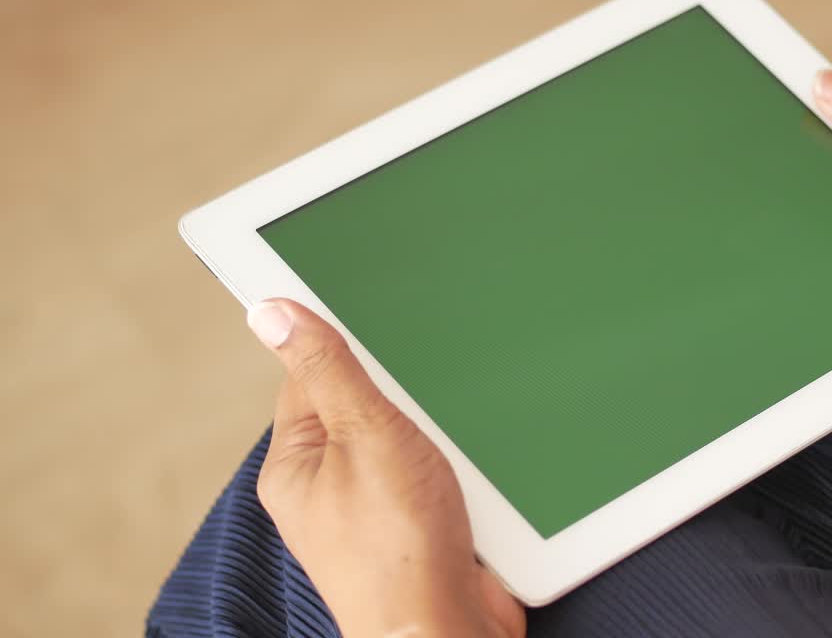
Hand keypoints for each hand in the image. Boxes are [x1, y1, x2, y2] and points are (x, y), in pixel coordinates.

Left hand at [248, 299, 524, 637]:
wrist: (446, 629)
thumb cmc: (397, 548)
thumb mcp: (363, 434)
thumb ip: (327, 369)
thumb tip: (272, 312)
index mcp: (297, 463)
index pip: (312, 375)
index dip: (345, 342)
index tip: (378, 308)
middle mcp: (331, 487)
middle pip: (369, 406)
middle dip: (407, 393)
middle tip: (430, 387)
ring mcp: (378, 511)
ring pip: (414, 440)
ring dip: (442, 433)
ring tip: (453, 442)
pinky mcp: (423, 529)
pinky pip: (444, 475)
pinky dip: (464, 468)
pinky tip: (477, 469)